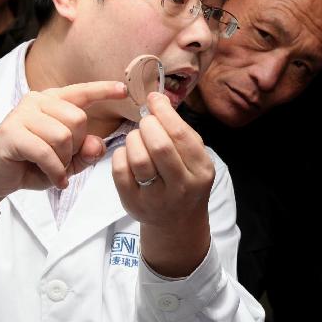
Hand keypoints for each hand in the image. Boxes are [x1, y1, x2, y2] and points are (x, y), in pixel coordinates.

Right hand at [0, 81, 127, 220]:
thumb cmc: (30, 164)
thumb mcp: (66, 161)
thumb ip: (85, 152)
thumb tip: (98, 144)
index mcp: (51, 101)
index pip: (81, 92)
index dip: (103, 90)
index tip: (125, 90)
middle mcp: (36, 101)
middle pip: (78, 119)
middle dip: (77, 146)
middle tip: (63, 161)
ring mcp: (22, 114)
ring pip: (63, 136)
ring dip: (64, 160)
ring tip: (55, 170)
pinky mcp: (12, 133)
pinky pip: (46, 151)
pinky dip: (54, 170)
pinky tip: (55, 180)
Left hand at [112, 92, 212, 276]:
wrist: (177, 222)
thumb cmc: (186, 180)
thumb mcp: (195, 158)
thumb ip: (180, 130)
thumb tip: (157, 98)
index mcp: (201, 170)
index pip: (180, 135)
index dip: (163, 112)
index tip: (154, 99)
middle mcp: (181, 186)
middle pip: (159, 146)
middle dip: (148, 126)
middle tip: (146, 123)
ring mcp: (156, 198)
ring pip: (139, 159)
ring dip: (133, 139)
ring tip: (137, 138)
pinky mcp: (133, 204)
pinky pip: (121, 171)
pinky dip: (121, 154)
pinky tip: (128, 153)